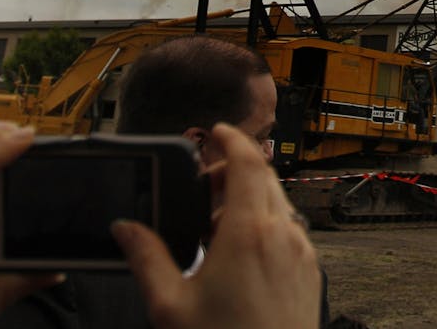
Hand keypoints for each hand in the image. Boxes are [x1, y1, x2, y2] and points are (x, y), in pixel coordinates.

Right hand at [113, 124, 322, 328]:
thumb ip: (147, 259)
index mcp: (248, 232)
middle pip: (264, 178)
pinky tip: (239, 250)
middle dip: (235, 169)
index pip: (247, 162)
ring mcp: (302, 252)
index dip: (232, 139)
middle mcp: (283, 234)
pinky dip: (266, 223)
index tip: (216, 131)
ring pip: (279, 204)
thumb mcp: (170, 305)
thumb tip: (126, 228)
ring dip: (251, 197)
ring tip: (215, 221)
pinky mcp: (311, 272)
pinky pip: (290, 230)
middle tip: (204, 181)